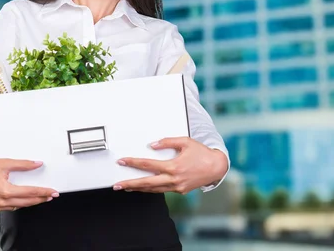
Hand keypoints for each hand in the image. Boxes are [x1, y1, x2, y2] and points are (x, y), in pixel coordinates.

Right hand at [0, 158, 58, 213]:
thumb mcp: (5, 163)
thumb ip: (23, 165)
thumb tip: (37, 164)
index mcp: (5, 191)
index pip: (30, 192)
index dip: (43, 192)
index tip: (53, 192)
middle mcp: (0, 201)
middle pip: (26, 202)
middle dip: (40, 199)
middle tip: (50, 196)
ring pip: (18, 206)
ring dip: (29, 202)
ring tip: (40, 197)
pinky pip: (8, 207)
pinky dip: (17, 203)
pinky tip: (22, 199)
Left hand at [113, 137, 227, 194]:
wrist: (216, 167)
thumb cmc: (201, 153)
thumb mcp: (185, 142)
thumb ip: (167, 142)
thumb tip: (152, 145)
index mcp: (173, 166)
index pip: (148, 165)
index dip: (133, 163)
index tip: (123, 161)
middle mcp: (173, 179)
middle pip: (146, 183)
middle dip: (130, 184)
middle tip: (117, 185)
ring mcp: (176, 187)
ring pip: (153, 189)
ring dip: (139, 188)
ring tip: (127, 187)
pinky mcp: (180, 191)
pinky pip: (162, 190)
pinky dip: (152, 189)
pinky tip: (144, 187)